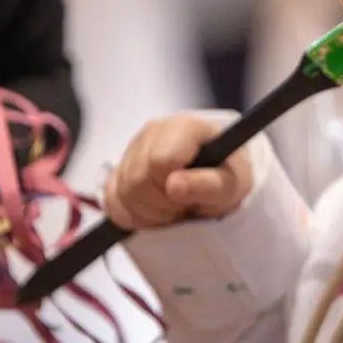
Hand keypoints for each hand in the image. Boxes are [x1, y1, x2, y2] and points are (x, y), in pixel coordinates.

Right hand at [105, 114, 253, 229]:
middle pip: (137, 179)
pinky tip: (156, 209)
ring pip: (122, 193)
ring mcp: (133, 148)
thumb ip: (207, 184)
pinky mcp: (119, 168)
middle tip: (183, 206)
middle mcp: (155, 130)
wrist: (217, 178)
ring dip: (149, 213)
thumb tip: (175, 184)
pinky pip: (111, 202)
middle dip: (161, 204)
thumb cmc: (226, 177)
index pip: (160, 161)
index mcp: (184, 126)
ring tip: (173, 208)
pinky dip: (134, 216)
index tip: (189, 192)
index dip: (172, 185)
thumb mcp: (231, 186)